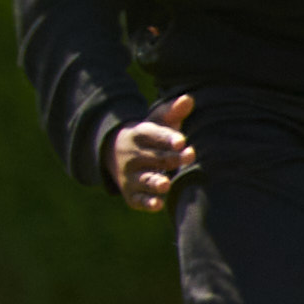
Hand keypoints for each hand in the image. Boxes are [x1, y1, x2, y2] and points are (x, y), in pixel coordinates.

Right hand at [113, 93, 199, 213]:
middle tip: (189, 155)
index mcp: (139, 135)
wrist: (114, 153)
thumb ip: (172, 112)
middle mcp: (132, 156)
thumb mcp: (156, 121)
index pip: (153, 136)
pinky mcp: (131, 194)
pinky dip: (147, 202)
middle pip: (154, 158)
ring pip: (144, 179)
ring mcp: (130, 176)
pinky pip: (138, 199)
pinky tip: (157, 204)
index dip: (167, 138)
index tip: (181, 141)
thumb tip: (188, 99)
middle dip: (171, 158)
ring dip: (154, 182)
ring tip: (165, 183)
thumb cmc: (148, 137)